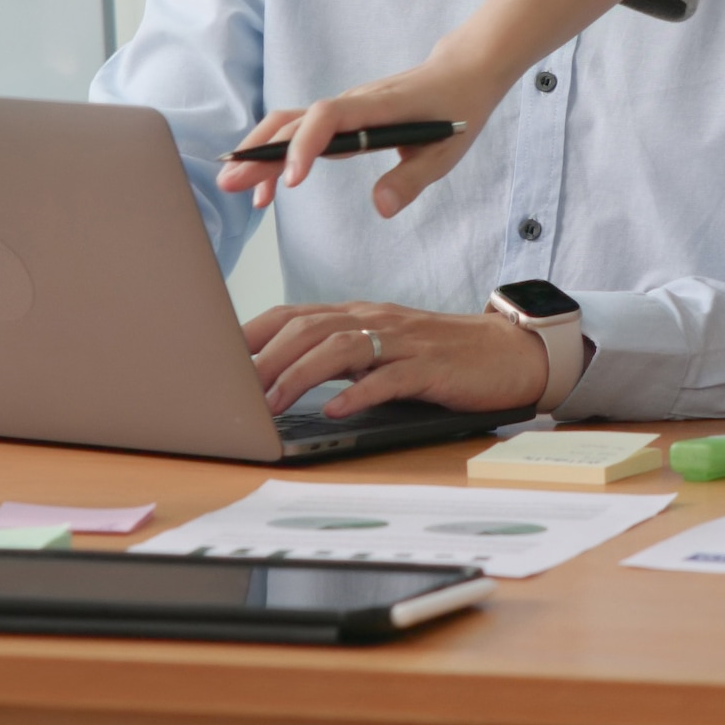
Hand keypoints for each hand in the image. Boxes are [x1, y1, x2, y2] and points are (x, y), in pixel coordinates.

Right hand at [226, 53, 514, 214]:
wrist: (461, 72)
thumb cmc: (456, 109)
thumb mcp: (446, 151)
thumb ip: (412, 178)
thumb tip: (379, 207)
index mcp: (377, 108)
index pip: (328, 117)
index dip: (305, 144)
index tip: (292, 180)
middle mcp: (351, 104)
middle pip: (294, 121)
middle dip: (261, 152)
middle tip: (232, 183)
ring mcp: (343, 109)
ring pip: (289, 124)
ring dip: (260, 152)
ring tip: (236, 186)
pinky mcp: (341, 119)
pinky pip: (300, 132)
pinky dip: (277, 155)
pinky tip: (267, 187)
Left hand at [243, 301, 551, 416]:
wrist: (507, 353)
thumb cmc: (438, 357)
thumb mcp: (381, 350)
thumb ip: (338, 356)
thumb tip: (280, 376)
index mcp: (359, 315)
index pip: (294, 314)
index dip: (252, 332)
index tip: (217, 357)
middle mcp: (375, 320)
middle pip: (309, 328)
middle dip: (266, 357)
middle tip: (236, 390)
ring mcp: (403, 342)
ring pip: (340, 348)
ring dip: (299, 376)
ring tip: (272, 403)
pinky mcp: (430, 367)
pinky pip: (388, 377)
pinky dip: (357, 393)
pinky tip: (335, 411)